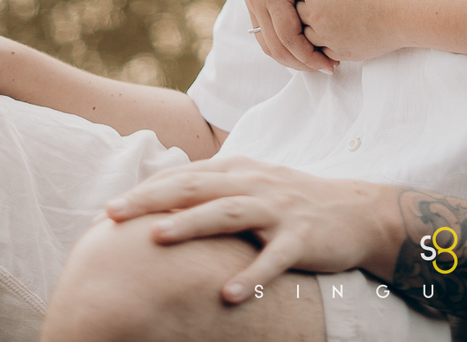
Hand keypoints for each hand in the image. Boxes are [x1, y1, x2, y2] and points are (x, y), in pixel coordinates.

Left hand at [104, 154, 401, 303]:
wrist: (356, 212)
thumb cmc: (293, 203)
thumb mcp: (253, 188)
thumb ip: (214, 190)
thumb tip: (164, 201)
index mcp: (240, 171)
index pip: (185, 176)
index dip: (147, 190)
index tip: (110, 209)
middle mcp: (255, 183)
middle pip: (197, 186)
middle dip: (153, 198)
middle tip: (114, 214)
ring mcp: (279, 209)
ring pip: (229, 213)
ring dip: (192, 224)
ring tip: (157, 238)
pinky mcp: (302, 237)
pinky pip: (274, 259)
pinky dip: (251, 276)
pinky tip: (227, 296)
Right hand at [235, 0, 333, 72]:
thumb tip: (333, 3)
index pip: (290, 38)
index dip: (311, 56)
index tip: (332, 65)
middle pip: (276, 48)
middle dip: (301, 64)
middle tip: (327, 69)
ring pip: (266, 42)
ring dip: (288, 57)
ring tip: (315, 61)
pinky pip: (262, 29)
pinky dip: (278, 43)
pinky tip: (297, 44)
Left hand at [293, 0, 410, 61]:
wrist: (406, 9)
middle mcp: (314, 13)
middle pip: (295, 9)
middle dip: (303, 2)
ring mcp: (325, 36)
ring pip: (304, 33)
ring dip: (311, 24)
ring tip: (327, 15)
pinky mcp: (339, 52)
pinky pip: (320, 50)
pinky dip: (324, 42)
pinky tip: (337, 32)